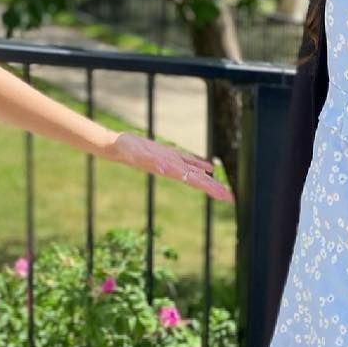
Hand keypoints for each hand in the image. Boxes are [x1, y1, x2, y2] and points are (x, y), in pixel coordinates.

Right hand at [111, 133, 233, 202]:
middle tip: (231, 199)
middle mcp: (174, 169)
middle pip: (199, 181)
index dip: (210, 188)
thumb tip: (165, 170)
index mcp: (170, 169)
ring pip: (196, 173)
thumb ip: (149, 161)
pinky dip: (200, 165)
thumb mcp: (136, 154)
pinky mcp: (169, 155)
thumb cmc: (124, 150)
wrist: (116, 147)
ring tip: (224, 189)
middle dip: (215, 189)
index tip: (223, 196)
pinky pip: (189, 161)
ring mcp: (172, 162)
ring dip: (210, 181)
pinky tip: (209, 168)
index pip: (195, 181)